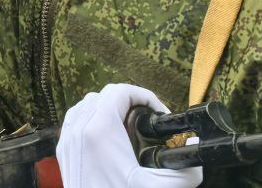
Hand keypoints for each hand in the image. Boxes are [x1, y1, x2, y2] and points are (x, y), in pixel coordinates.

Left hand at [57, 85, 202, 187]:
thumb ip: (188, 170)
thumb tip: (198, 146)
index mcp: (100, 129)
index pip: (120, 91)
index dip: (145, 96)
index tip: (160, 113)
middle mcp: (79, 128)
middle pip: (104, 95)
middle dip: (130, 101)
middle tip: (149, 120)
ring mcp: (68, 138)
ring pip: (87, 104)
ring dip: (110, 108)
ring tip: (132, 126)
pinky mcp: (63, 150)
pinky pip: (75, 120)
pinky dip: (93, 118)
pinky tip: (110, 136)